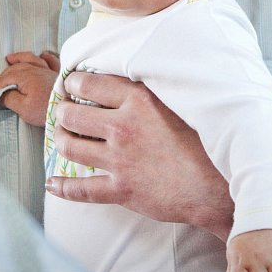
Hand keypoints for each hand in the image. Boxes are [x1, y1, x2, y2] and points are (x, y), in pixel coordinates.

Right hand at [0, 51, 58, 128]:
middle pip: (17, 67)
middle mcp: (37, 70)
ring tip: (10, 58)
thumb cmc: (45, 111)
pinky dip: (46, 57)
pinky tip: (43, 55)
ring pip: (32, 59)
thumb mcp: (23, 109)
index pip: (7, 77)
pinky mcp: (59, 75)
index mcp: (26, 77)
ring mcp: (49, 71)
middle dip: (5, 73)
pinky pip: (52, 61)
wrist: (69, 108)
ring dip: (20, 58)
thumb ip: (9, 98)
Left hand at [43, 72, 232, 237]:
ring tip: (61, 137)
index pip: (89, 84)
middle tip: (62, 110)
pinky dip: (62, 187)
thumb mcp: (179, 103)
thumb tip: (130, 80)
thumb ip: (151, 92)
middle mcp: (123, 127)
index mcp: (138, 100)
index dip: (74, 83)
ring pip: (71, 147)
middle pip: (72, 114)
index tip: (71, 84)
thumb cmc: (206, 142)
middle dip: (62, 111)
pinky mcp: (120, 189)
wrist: (219, 186)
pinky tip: (52, 184)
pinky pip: (81, 190)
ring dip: (61, 140)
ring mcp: (119, 160)